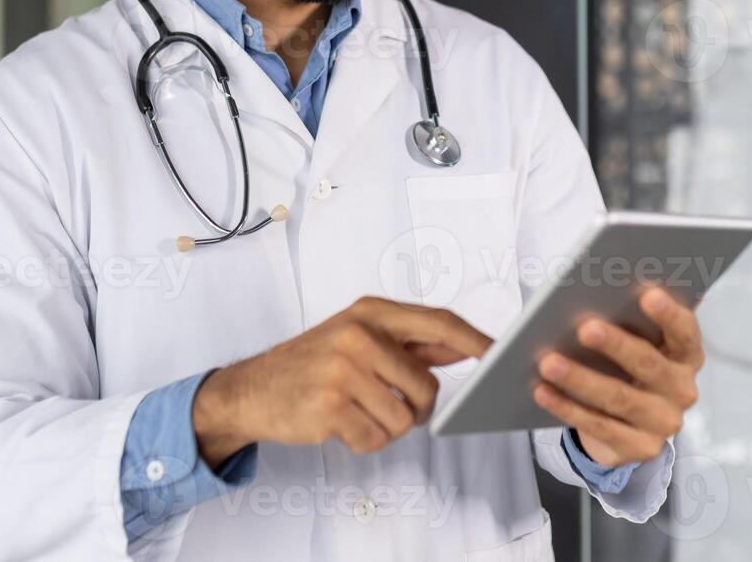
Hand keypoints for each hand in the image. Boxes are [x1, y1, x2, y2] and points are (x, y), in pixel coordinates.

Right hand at [193, 296, 490, 466]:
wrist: (252, 389)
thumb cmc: (311, 362)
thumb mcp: (358, 336)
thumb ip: (411, 342)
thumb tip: (463, 345)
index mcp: (370, 312)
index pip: (438, 322)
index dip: (474, 340)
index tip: (499, 355)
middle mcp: (358, 335)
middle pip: (427, 385)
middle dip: (418, 407)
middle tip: (392, 405)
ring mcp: (342, 370)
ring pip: (404, 418)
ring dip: (387, 427)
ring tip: (358, 411)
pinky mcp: (329, 406)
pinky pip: (376, 438)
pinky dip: (364, 440)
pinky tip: (342, 424)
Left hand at [532, 287, 702, 467]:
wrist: (628, 423)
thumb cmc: (626, 365)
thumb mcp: (635, 341)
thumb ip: (626, 318)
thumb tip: (600, 290)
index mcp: (686, 354)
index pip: (685, 331)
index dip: (669, 314)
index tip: (647, 294)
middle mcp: (682, 389)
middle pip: (649, 364)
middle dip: (616, 345)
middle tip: (585, 328)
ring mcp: (663, 422)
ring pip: (619, 398)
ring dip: (581, 379)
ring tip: (548, 362)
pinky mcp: (640, 448)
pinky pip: (599, 426)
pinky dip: (567, 407)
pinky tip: (543, 391)